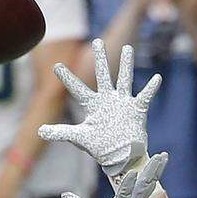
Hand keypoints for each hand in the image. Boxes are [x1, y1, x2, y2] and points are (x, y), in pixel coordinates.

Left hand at [39, 39, 161, 178]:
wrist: (121, 156)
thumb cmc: (100, 147)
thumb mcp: (79, 137)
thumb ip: (60, 132)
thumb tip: (39, 131)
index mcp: (92, 104)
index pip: (77, 88)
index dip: (67, 77)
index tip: (56, 65)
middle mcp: (107, 99)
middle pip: (103, 74)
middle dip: (100, 58)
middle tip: (97, 41)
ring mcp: (122, 102)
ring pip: (125, 78)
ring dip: (126, 64)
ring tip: (127, 48)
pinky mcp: (137, 109)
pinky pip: (145, 95)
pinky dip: (151, 88)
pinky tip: (157, 77)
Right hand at [62, 152, 166, 197]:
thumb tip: (66, 195)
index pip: (123, 197)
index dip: (127, 185)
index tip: (132, 172)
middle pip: (143, 188)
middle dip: (151, 172)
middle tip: (160, 156)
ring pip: (149, 186)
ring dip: (156, 171)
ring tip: (164, 156)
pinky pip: (148, 189)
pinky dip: (153, 177)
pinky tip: (159, 166)